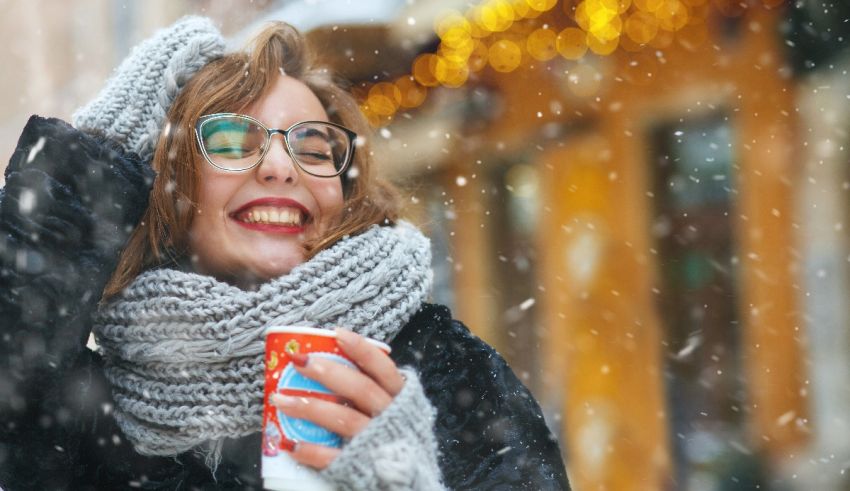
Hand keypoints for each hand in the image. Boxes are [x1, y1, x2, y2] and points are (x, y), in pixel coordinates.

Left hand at [270, 328, 404, 468]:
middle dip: (328, 372)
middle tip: (299, 361)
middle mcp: (391, 418)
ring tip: (280, 398)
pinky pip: (333, 457)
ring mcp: (375, 442)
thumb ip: (379, 390)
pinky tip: (290, 443)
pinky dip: (311, 451)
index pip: (383, 369)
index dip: (362, 350)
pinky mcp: (360, 467)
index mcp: (401, 399)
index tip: (338, 334)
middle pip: (360, 389)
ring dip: (309, 407)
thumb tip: (339, 362)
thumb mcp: (399, 410)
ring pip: (343, 419)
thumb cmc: (397, 437)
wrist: (410, 483)